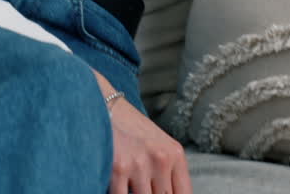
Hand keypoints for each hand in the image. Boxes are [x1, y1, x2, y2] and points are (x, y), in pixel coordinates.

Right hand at [93, 70, 191, 193]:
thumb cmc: (131, 128)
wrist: (105, 105)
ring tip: (131, 184)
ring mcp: (140, 164)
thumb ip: (168, 172)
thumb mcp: (159, 145)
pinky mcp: (118, 168)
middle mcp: (161, 159)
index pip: (184, 193)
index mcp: (175, 154)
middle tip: (143, 187)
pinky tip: (117, 185)